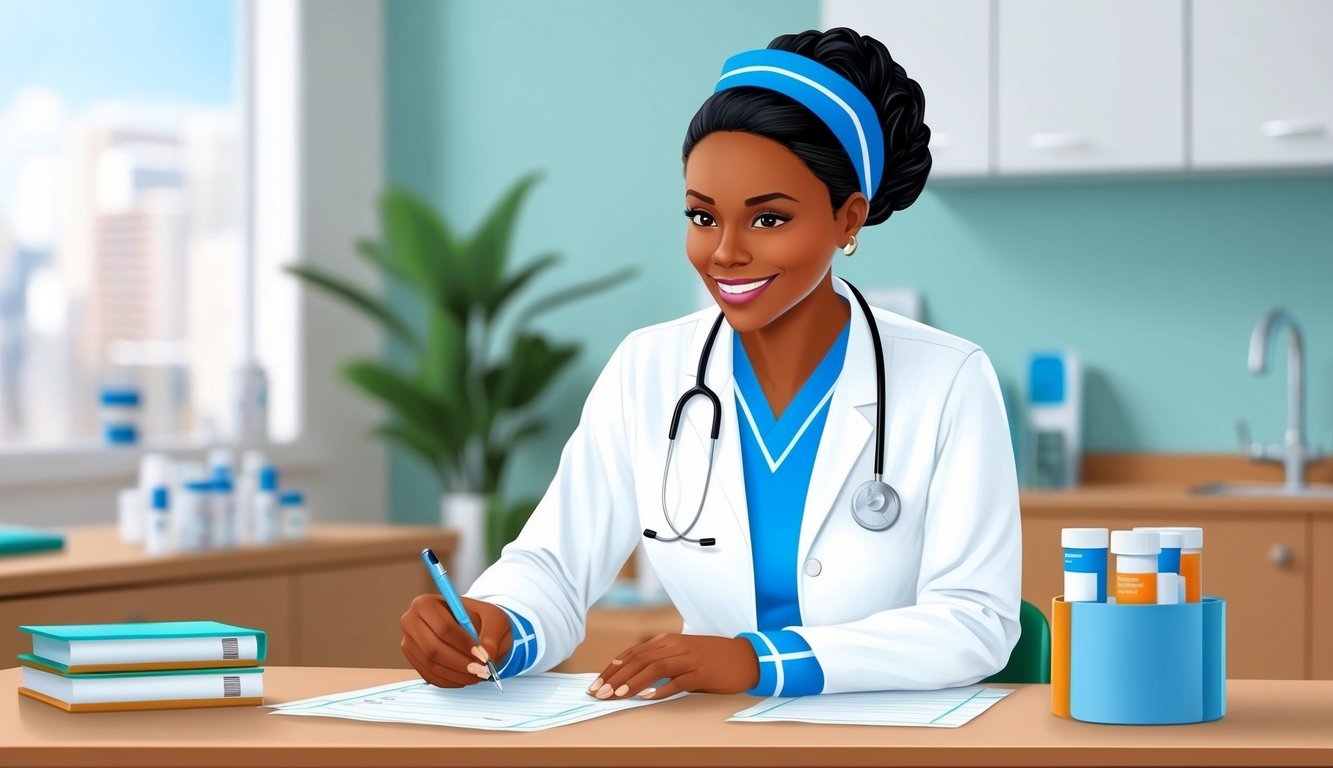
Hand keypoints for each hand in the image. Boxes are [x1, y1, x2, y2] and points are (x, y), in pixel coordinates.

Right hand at [399, 594, 513, 687]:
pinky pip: (429, 675)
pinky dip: (450, 680)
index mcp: (426, 603)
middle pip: (433, 649)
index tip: (482, 655)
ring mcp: (409, 643)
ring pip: (432, 665)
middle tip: (482, 670)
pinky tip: (466, 677)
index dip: (463, 644)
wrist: (469, 626)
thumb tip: (487, 656)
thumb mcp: (494, 619)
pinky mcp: (413, 660)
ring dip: (457, 674)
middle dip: (460, 663)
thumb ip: (492, 636)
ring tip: (478, 675)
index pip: (443, 627)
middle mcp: (410, 622)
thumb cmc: (479, 618)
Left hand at [586, 633, 758, 699]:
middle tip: (599, 693)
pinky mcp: (703, 672)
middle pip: (639, 660)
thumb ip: (659, 661)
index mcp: (667, 641)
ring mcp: (690, 658)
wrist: (745, 657)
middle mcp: (676, 646)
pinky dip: (662, 689)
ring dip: (634, 682)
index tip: (597, 683)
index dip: (612, 669)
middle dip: (616, 677)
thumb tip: (630, 678)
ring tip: (618, 695)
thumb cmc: (710, 657)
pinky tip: (649, 697)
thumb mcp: (681, 655)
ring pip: (655, 668)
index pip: (632, 653)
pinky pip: (679, 681)